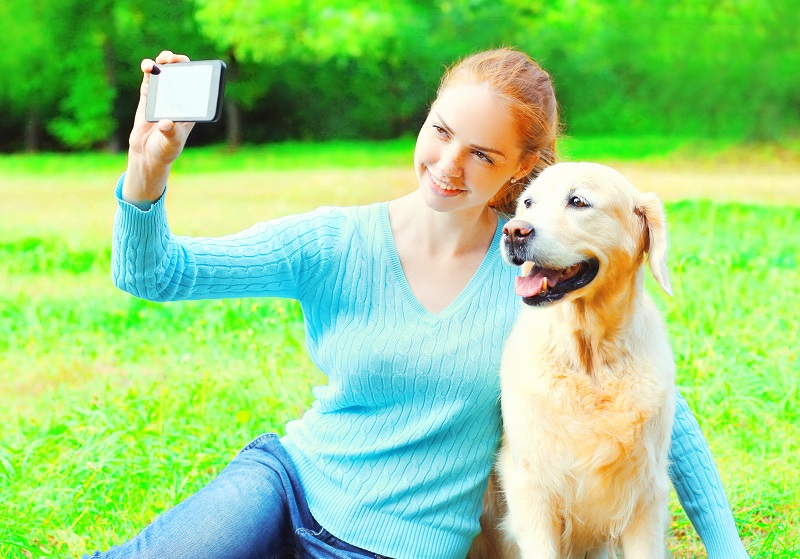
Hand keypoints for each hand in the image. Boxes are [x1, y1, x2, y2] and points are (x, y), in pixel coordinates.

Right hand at [122, 50, 195, 206]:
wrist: (147, 154)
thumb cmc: (165, 150)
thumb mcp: (171, 142)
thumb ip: (170, 133)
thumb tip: (165, 123)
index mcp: (190, 108)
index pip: (197, 87)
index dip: (198, 75)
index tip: (196, 69)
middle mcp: (178, 99)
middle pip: (182, 74)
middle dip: (180, 63)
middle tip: (176, 60)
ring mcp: (163, 95)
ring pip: (165, 72)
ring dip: (165, 61)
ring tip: (164, 59)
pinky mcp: (148, 96)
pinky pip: (149, 79)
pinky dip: (149, 69)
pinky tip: (148, 66)